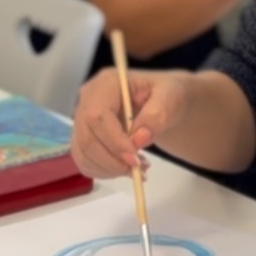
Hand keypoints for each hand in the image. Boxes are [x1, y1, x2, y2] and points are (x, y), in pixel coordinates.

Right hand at [71, 67, 192, 178]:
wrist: (164, 103)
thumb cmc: (167, 94)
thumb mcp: (172, 97)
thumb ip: (157, 114)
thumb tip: (138, 139)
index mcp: (106, 83)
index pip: (97, 116)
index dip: (113, 141)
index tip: (135, 159)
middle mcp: (88, 99)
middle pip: (86, 138)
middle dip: (112, 161)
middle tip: (139, 169)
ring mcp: (83, 119)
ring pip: (83, 153)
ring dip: (109, 169)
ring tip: (138, 168)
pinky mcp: (84, 137)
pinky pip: (85, 161)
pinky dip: (104, 172)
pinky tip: (125, 168)